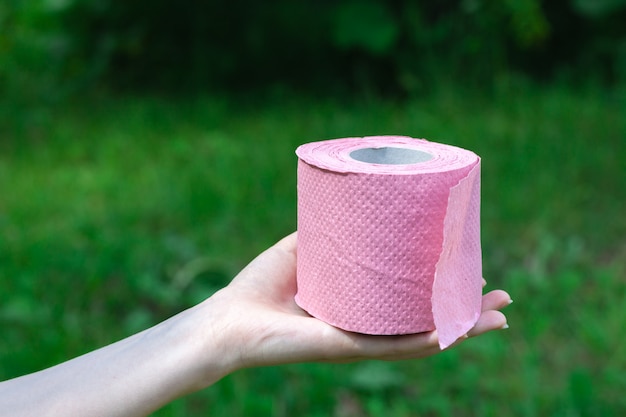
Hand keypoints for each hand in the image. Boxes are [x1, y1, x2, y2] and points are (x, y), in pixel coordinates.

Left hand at [205, 232, 510, 371]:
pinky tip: (453, 332)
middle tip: (503, 298)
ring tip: (499, 316)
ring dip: (462, 328)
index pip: (412, 302)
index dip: (445, 289)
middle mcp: (369, 327)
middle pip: (428, 320)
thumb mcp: (302, 248)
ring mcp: (362, 340)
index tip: (472, 271)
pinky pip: (394, 347)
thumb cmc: (259, 287)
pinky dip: (427, 340)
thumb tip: (356, 201)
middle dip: (467, 311)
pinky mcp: (347, 347)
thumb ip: (330, 230)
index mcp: (362, 307)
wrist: (228, 321)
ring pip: (423, 337)